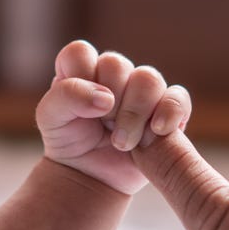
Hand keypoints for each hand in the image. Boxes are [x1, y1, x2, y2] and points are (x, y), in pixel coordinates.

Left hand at [36, 40, 189, 193]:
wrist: (89, 177)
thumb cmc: (68, 141)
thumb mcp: (50, 119)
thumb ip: (67, 97)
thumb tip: (106, 98)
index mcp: (82, 69)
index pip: (81, 52)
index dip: (79, 78)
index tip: (78, 107)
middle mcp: (113, 74)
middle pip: (117, 64)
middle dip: (107, 101)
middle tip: (102, 127)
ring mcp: (142, 91)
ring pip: (148, 79)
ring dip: (133, 114)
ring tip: (121, 143)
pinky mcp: (166, 111)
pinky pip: (178, 98)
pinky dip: (169, 112)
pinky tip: (156, 131)